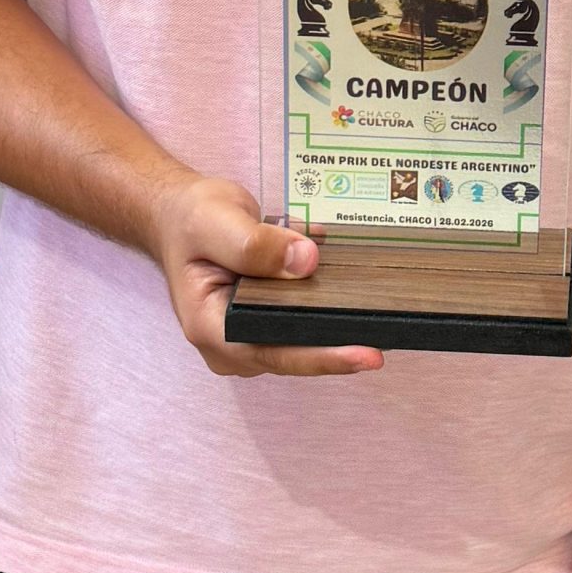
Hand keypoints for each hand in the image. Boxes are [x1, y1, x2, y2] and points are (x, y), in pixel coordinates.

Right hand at [149, 174, 383, 379]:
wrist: (179, 216)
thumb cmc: (190, 221)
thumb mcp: (216, 221)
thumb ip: (256, 244)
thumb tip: (307, 261)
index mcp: (212, 328)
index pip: (276, 353)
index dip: (324, 356)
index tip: (370, 355)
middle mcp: (232, 344)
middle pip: (297, 351)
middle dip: (341, 337)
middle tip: (392, 323)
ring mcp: (251, 337)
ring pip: (305, 334)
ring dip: (337, 314)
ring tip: (380, 298)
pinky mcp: (268, 321)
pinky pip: (305, 317)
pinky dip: (327, 298)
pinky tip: (353, 278)